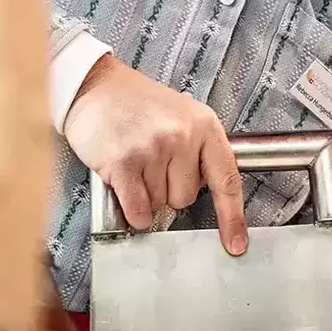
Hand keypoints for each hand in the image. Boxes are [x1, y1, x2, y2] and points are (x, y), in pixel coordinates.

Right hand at [64, 55, 247, 254]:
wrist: (94, 86)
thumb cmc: (138, 103)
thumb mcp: (183, 116)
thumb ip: (199, 153)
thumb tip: (206, 195)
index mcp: (204, 126)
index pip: (227, 181)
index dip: (233, 217)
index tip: (236, 244)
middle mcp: (183, 136)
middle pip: (186, 198)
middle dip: (168, 189)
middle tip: (152, 162)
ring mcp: (154, 149)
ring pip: (160, 204)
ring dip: (146, 193)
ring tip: (136, 161)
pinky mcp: (124, 162)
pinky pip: (138, 209)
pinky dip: (132, 209)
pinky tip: (125, 185)